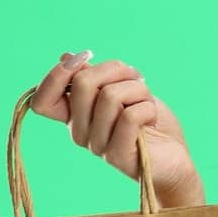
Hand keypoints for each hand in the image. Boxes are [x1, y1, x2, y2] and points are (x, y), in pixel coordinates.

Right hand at [28, 51, 205, 207]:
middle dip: (117, 70)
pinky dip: (148, 108)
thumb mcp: (123, 91)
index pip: (42, 100)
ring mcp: (97, 146)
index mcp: (75, 116)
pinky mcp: (118, 155)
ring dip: (139, 91)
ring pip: (111, 96)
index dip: (57, 75)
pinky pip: (129, 116)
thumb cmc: (149, 123)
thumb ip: (96, 78)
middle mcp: (79, 132)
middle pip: (83, 84)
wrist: (175, 160)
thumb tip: (66, 56)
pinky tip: (152, 119)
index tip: (85, 58)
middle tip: (137, 79)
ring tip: (147, 104)